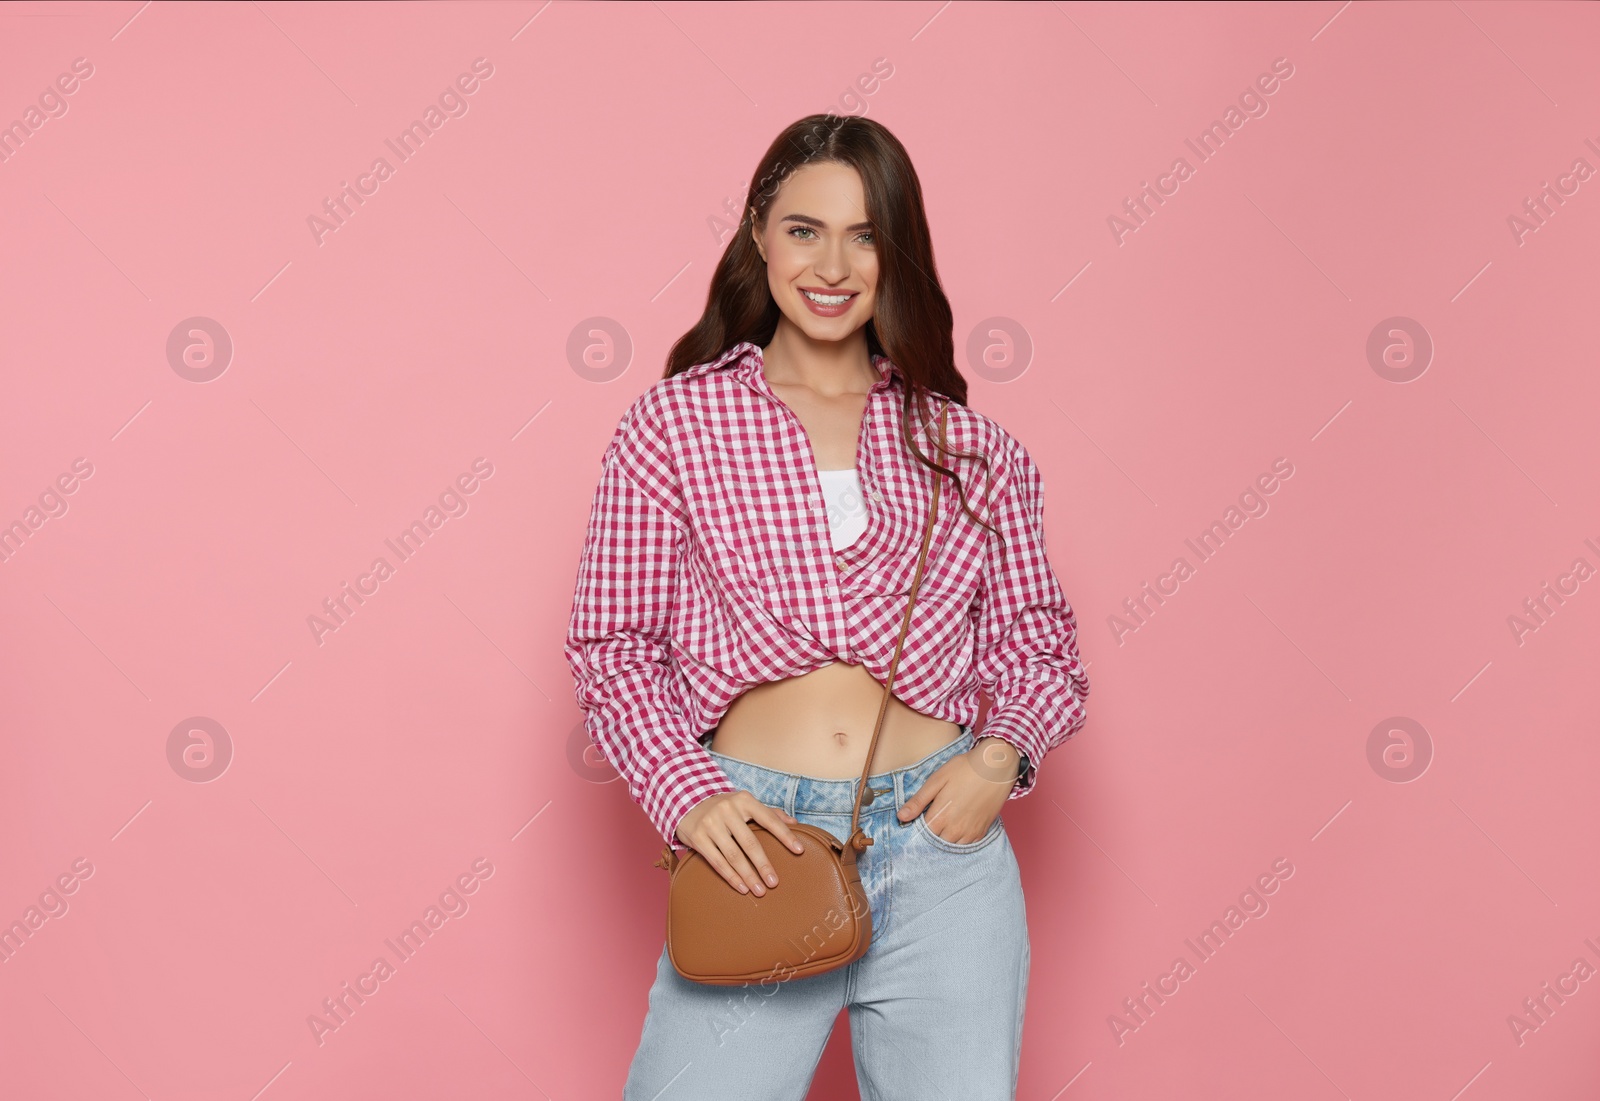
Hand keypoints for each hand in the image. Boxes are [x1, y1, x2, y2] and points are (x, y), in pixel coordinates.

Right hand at [675, 791, 805, 896]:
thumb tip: (795, 823)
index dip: (785, 835)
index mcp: (744, 800)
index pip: (769, 819)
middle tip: (774, 883)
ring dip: (748, 876)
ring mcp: (711, 824)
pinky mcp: (698, 837)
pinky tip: (741, 887)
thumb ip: (770, 813)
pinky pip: (717, 861)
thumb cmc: (725, 807)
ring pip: (733, 855)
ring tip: (760, 890)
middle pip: (749, 843)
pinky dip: (730, 876)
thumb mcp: (745, 804)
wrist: (688, 802)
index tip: (799, 850)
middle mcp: (727, 810)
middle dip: (763, 865)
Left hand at [897, 739, 1018, 843]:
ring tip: (948, 817)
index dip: (918, 824)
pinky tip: (960, 822)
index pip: (921, 833)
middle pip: (935, 840)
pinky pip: (966, 843)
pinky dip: (960, 837)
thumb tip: (901, 817)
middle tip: (936, 813)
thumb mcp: (937, 780)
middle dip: (932, 830)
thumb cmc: (964, 769)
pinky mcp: (982, 831)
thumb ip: (918, 801)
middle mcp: (955, 830)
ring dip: (946, 835)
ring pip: (951, 844)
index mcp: (940, 817)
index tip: (921, 814)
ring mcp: (970, 832)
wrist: (996, 767)